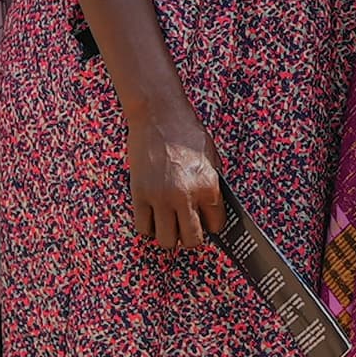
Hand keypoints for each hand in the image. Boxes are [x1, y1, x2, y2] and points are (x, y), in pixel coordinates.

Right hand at [125, 110, 234, 253]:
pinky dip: (149, 227)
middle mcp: (185, 196)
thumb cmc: (186, 132)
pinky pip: (143, 227)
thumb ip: (212, 185)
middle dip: (192, 237)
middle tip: (188, 227)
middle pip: (191, 240)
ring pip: (167, 240)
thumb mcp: (211, 158)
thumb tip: (213, 209)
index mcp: (208, 187)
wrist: (159, 115)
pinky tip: (154, 215)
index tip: (206, 221)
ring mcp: (160, 197)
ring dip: (170, 236)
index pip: (215, 226)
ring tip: (170, 224)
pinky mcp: (140, 194)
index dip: (212, 225)